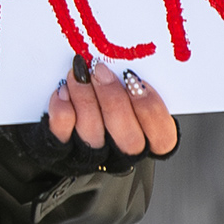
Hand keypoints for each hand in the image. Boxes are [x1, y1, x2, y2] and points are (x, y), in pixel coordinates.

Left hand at [45, 56, 177, 159]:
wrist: (60, 124)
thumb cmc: (103, 100)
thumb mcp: (127, 91)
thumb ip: (133, 85)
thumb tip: (129, 66)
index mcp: (146, 140)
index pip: (162, 139)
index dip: (152, 110)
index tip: (136, 81)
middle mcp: (120, 153)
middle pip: (129, 140)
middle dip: (114, 100)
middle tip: (101, 71)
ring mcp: (91, 157)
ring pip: (93, 138)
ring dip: (85, 100)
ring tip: (78, 74)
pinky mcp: (61, 152)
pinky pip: (62, 138)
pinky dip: (62, 112)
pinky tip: (62, 91)